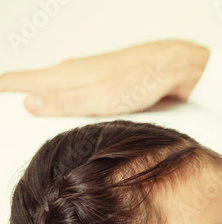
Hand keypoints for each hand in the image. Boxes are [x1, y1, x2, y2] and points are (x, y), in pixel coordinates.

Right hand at [0, 39, 209, 116]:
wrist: (170, 68)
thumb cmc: (137, 81)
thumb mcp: (98, 99)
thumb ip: (64, 102)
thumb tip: (29, 104)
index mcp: (63, 75)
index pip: (19, 81)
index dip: (2, 90)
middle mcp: (71, 73)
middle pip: (34, 86)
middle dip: (16, 100)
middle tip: (8, 121)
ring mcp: (86, 77)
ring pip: (55, 90)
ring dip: (40, 103)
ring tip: (28, 121)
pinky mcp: (101, 83)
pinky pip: (74, 94)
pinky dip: (63, 104)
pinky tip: (66, 116)